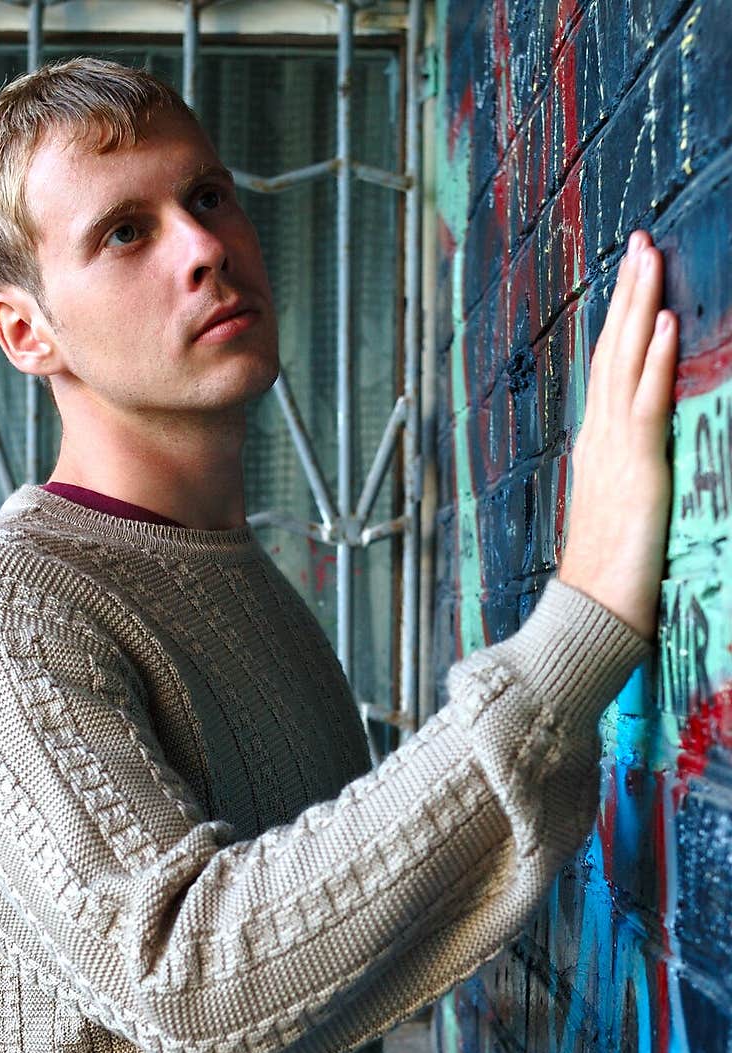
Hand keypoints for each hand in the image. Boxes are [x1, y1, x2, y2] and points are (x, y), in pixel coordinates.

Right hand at [558, 228, 677, 639]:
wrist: (588, 613)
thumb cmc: (603, 577)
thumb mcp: (614, 515)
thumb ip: (623, 478)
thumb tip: (637, 459)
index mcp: (595, 447)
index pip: (608, 369)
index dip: (620, 321)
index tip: (630, 279)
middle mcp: (599, 438)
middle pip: (612, 350)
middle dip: (627, 293)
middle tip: (639, 240)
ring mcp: (614, 449)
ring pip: (626, 361)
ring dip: (640, 305)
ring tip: (650, 255)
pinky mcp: (636, 467)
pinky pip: (645, 401)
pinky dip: (653, 357)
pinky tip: (663, 319)